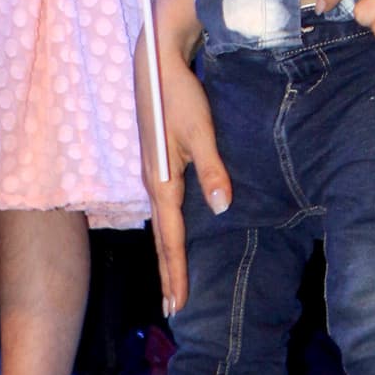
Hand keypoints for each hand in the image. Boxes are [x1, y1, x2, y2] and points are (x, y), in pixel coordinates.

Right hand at [134, 31, 231, 316]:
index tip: (178, 303)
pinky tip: (175, 238)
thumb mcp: (201, 131)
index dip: (176, 271)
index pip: (171, 237)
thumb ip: (213, 170)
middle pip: (162, 238)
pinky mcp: (157, 164)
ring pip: (161, 225)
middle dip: (168, 273)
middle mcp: (153, 183)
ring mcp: (153, 174)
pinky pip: (163, 209)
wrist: (155, 65)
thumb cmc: (180, 96)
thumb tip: (222, 209)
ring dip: (167, 255)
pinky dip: (169, 232)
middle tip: (173, 308)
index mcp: (162, 181)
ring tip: (173, 283)